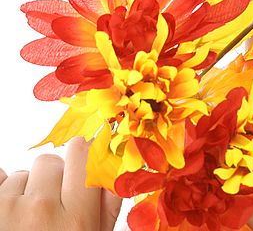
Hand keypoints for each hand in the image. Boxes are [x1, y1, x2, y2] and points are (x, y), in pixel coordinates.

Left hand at [0, 137, 122, 230]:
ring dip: (23, 192)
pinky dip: (1, 193)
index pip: (84, 153)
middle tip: (47, 212)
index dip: (82, 156)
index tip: (80, 162)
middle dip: (49, 181)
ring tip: (23, 223)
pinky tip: (7, 215)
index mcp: (76, 220)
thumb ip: (108, 205)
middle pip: (49, 163)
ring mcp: (8, 207)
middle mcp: (42, 210)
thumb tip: (116, 163)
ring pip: (21, 175)